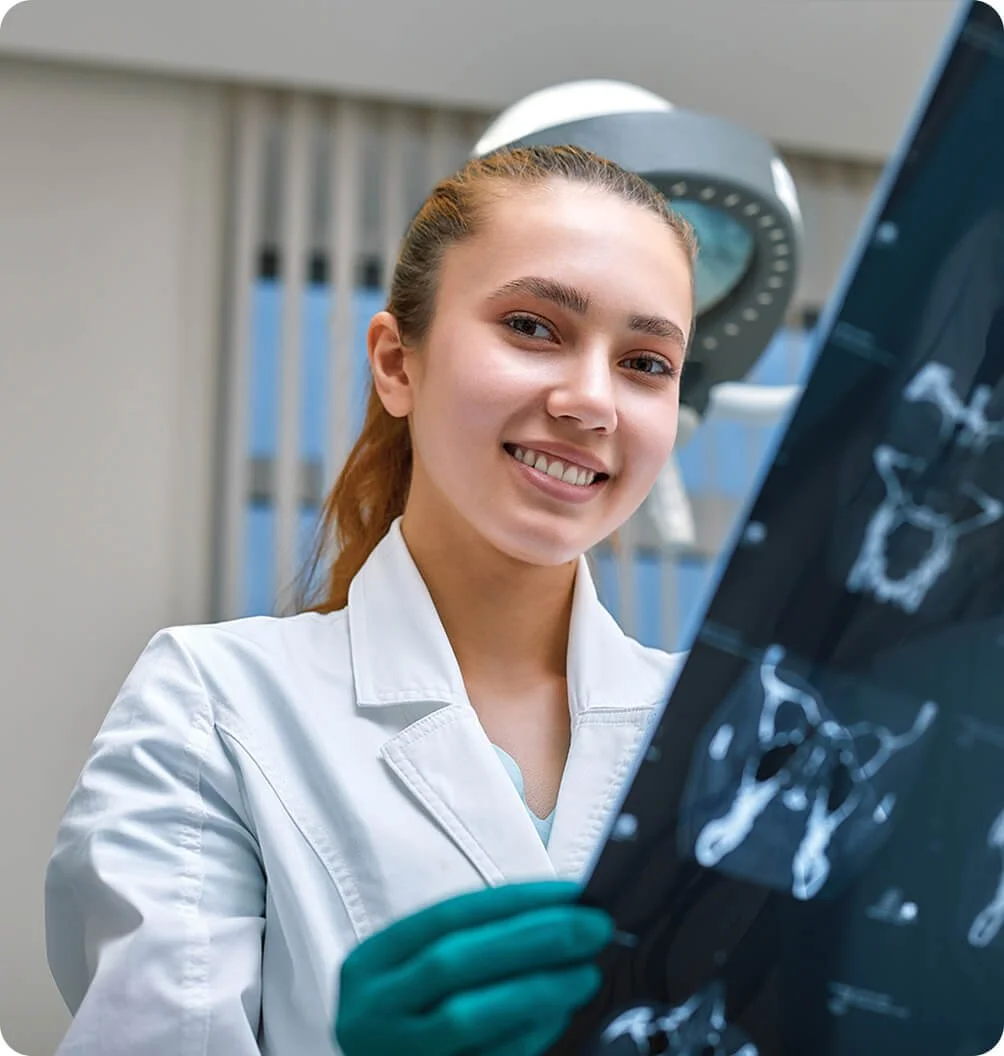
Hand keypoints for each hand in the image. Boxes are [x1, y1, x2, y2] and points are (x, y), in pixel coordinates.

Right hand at [334, 880, 612, 1055]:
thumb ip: (474, 940)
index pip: (446, 916)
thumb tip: (560, 910)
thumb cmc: (408, 1012)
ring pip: (466, 1018)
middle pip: (453, 963)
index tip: (570, 892)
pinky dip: (527, 1036)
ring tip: (585, 973)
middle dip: (531, 939)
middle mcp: (372, 1009)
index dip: (513, 901)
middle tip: (594, 927)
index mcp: (370, 962)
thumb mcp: (413, 968)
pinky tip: (559, 1015)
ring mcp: (395, 1053)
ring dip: (537, 990)